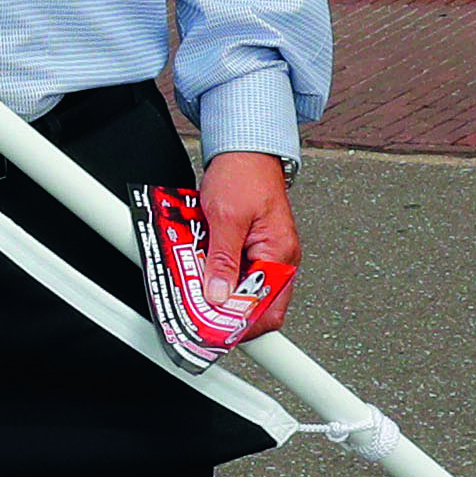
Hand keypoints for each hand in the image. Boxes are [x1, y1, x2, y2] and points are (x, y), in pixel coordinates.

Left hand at [200, 150, 300, 317]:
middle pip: (255, 303)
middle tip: (198, 310)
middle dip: (226, 308)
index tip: (214, 328)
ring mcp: (267, 252)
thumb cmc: (242, 174)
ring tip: (195, 286)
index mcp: (280, 255)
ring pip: (243, 288)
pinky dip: (217, 272)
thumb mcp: (225, 217)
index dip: (241, 325)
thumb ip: (222, 260)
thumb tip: (218, 296)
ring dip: (219, 290)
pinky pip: (236, 269)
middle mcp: (279, 258)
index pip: (269, 310)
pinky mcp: (253, 245)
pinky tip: (199, 267)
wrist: (244, 148)